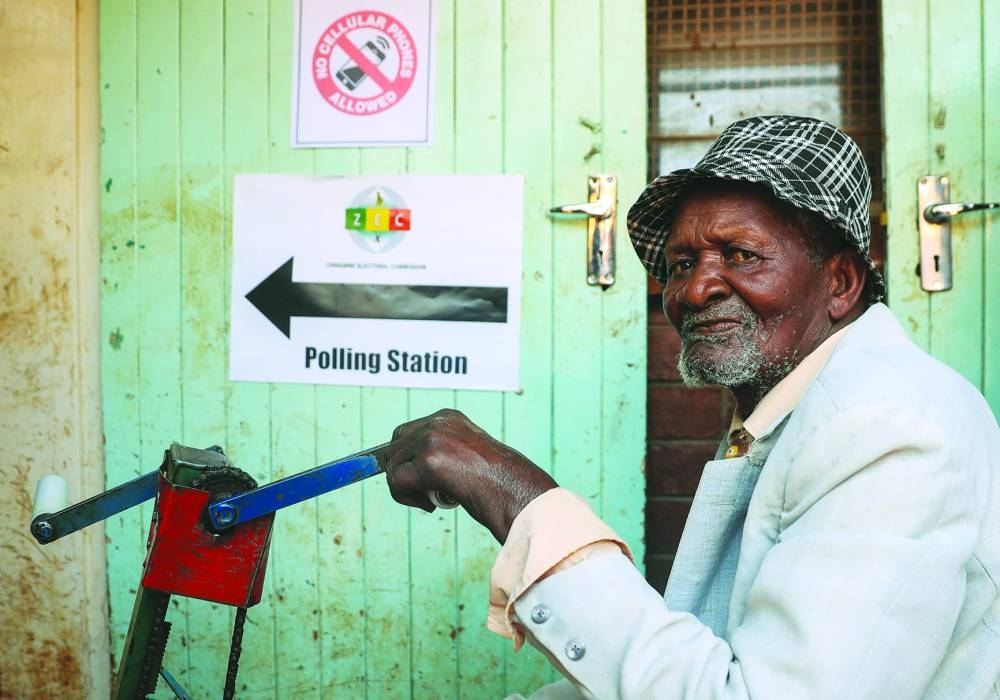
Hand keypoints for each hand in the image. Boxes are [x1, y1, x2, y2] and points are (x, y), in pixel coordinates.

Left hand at [384, 409, 556, 542]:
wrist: (517, 493)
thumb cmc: (499, 482)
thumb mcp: (465, 455)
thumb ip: (440, 452)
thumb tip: (407, 467)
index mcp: (448, 417)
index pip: (405, 433)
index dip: (404, 459)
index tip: (416, 480)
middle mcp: (438, 422)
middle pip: (393, 447)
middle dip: (401, 473)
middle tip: (425, 493)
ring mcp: (432, 439)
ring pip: (392, 466)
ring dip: (406, 489)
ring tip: (432, 500)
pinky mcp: (429, 461)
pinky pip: (396, 483)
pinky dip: (407, 499)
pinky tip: (431, 504)